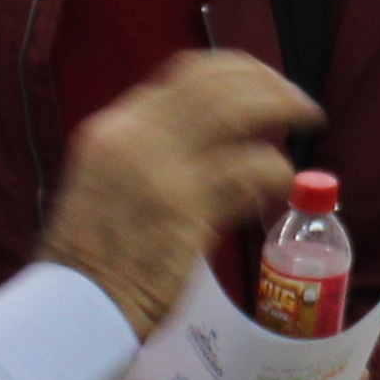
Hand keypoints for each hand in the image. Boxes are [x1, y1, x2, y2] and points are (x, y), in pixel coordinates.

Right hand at [41, 54, 316, 333]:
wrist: (73, 306)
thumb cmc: (93, 256)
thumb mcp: (107, 183)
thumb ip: (148, 155)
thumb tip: (207, 139)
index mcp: (115, 127)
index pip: (187, 75)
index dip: (236, 73)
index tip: (264, 83)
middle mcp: (135, 135)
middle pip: (217, 83)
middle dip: (268, 83)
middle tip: (297, 101)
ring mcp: (162, 169)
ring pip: (238, 112)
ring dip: (282, 110)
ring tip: (306, 122)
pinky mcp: (187, 208)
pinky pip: (248, 170)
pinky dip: (276, 170)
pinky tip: (282, 183)